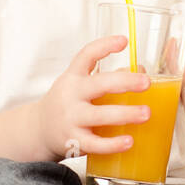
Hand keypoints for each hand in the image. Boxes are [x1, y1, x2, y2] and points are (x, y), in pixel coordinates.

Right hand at [35, 34, 150, 160]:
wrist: (38, 131)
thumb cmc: (67, 104)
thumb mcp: (80, 85)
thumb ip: (108, 78)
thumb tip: (142, 71)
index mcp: (73, 77)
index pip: (87, 55)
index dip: (105, 46)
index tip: (124, 40)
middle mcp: (70, 95)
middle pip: (99, 84)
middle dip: (125, 81)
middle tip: (146, 82)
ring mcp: (71, 118)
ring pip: (100, 115)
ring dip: (125, 114)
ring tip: (146, 113)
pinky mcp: (73, 141)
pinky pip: (95, 143)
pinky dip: (113, 144)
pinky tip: (129, 141)